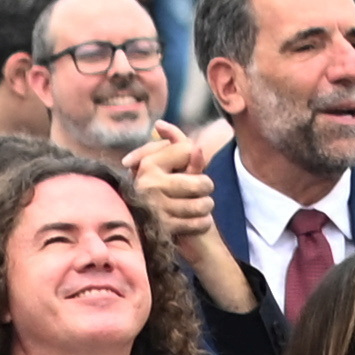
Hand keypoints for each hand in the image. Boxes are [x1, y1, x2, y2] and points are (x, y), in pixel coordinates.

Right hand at [127, 131, 217, 258]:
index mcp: (148, 165)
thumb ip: (173, 143)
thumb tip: (160, 124)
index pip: (189, 150)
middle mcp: (148, 185)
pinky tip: (196, 221)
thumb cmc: (167, 189)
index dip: (195, 159)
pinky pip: (200, 223)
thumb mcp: (169, 164)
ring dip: (206, 207)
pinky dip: (203, 223)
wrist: (154, 230)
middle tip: (200, 190)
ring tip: (198, 206)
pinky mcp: (164, 230)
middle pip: (202, 183)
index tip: (187, 168)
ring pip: (203, 205)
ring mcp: (155, 209)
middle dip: (206, 187)